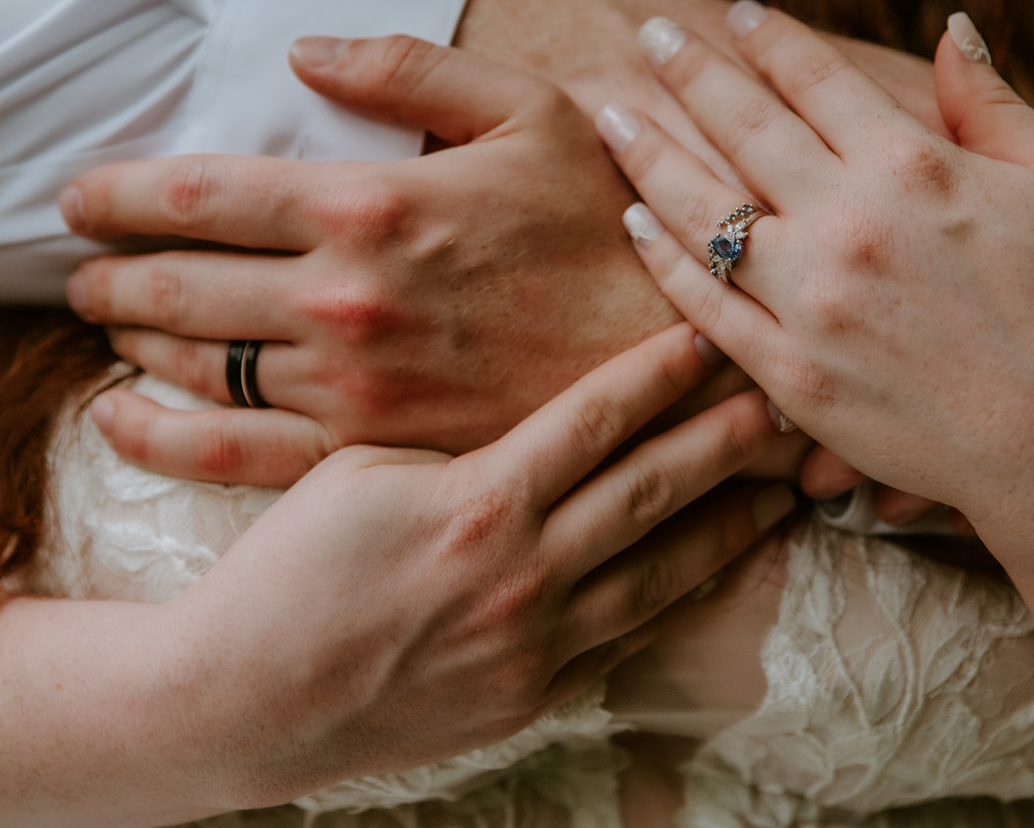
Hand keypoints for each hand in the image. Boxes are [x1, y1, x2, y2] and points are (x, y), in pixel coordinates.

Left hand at [62, 36, 679, 478]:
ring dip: (131, 339)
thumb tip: (301, 51)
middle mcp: (340, 298)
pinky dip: (159, 438)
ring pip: (196, 361)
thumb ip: (409, 69)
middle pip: (175, 282)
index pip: (198, 192)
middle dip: (109, 271)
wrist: (679, 361)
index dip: (119, 192)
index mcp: (369, 203)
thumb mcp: (530, 111)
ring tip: (109, 324)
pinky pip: (234, 453)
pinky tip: (118, 420)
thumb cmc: (606, 226)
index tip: (80, 197)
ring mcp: (349, 386)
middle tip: (80, 269)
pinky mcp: (369, 453)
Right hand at [167, 324, 794, 803]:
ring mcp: (536, 643)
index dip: (659, 372)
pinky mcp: (533, 696)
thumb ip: (455, 444)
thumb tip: (527, 424)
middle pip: (652, 490)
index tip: (710, 335)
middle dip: (727, 439)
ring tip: (784, 488)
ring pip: (663, 573)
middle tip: (788, 399)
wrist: (245, 698)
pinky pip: (630, 639)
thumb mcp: (358, 471)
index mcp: (478, 502)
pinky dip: (683, 599)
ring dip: (730, 525)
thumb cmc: (288, 570)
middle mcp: (523, 573)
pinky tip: (719, 568)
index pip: (595, 419)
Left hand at [598, 2, 1033, 529]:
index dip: (770, 39)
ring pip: (701, 212)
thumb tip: (951, 26)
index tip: (738, 13)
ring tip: (614, 116)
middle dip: (688, 70)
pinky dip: (663, 260)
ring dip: (648, 155)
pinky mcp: (790, 372)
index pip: (816, 78)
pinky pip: (704, 305)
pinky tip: (635, 223)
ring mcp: (810, 300)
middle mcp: (847, 221)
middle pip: (742, 126)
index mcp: (911, 164)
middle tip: (648, 36)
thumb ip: (993, 102)